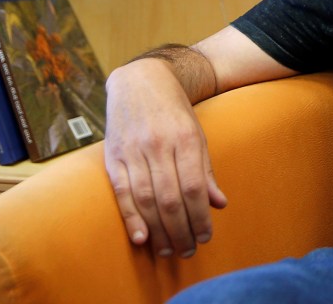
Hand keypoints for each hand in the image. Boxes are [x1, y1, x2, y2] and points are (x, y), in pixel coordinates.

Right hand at [103, 58, 227, 258]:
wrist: (140, 81)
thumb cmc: (174, 112)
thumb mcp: (197, 135)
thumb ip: (205, 171)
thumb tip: (219, 203)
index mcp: (186, 139)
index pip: (194, 187)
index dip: (200, 217)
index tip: (206, 237)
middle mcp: (159, 145)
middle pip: (170, 198)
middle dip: (181, 230)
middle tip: (188, 250)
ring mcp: (134, 151)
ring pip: (146, 199)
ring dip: (158, 230)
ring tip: (168, 250)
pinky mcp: (113, 156)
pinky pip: (122, 192)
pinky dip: (131, 217)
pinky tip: (141, 237)